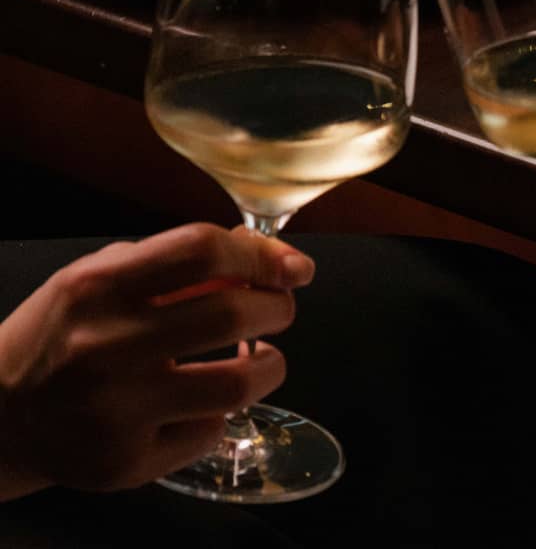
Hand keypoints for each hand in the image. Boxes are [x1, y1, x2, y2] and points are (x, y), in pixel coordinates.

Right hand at [0, 224, 314, 498]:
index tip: (292, 267)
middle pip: (233, 313)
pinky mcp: (124, 462)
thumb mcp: (99, 280)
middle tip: (278, 310)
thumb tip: (264, 256)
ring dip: (270, 366)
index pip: (201, 252)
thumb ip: (175, 264)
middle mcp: (105, 346)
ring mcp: (115, 409)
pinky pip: (208, 433)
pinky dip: (217, 415)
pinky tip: (198, 404)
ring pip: (238, 385)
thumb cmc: (63, 336)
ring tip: (262, 358)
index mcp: (97, 288)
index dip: (262, 255)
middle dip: (278, 307)